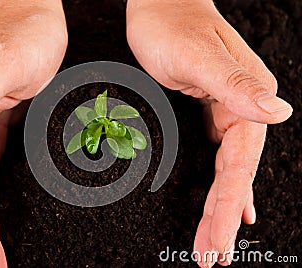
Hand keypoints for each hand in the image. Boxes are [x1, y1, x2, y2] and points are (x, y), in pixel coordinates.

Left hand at [127, 0, 291, 265]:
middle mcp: (241, 108)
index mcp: (245, 98)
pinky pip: (220, 158)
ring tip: (214, 243)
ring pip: (227, 171)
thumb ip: (235, 84)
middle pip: (236, 175)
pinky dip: (225, 185)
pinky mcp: (208, 113)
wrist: (156, 7)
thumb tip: (278, 112)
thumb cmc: (171, 25)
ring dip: (221, 208)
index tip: (221, 239)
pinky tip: (230, 205)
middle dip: (223, 218)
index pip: (242, 165)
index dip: (231, 205)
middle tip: (212, 256)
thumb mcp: (197, 56)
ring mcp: (225, 112)